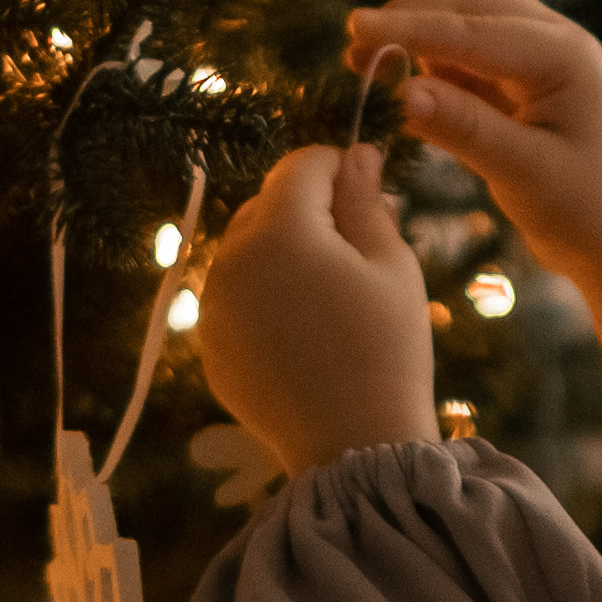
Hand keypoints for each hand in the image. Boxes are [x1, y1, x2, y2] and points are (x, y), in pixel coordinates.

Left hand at [199, 143, 436, 476]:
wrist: (354, 448)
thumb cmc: (387, 351)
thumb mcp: (392, 267)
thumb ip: (366, 202)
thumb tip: (358, 153)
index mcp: (279, 231)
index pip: (301, 165)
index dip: (339, 167)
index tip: (368, 192)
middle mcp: (230, 260)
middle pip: (266, 205)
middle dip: (308, 213)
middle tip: (356, 253)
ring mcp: (212, 307)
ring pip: (246, 253)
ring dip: (282, 256)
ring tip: (329, 298)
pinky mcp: (209, 347)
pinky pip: (234, 300)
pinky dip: (263, 301)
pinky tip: (303, 333)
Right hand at [345, 0, 601, 409]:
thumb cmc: (589, 215)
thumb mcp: (524, 173)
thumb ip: (464, 128)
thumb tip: (399, 94)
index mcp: (566, 56)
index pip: (473, 30)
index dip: (409, 27)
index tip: (354, 29)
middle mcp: (558, 44)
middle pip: (470, 4)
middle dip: (411, 18)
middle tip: (353, 47)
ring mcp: (543, 62)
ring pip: (468, 25)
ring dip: (419, 39)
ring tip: (367, 67)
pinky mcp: (527, 86)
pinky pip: (471, 61)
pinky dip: (435, 67)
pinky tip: (402, 90)